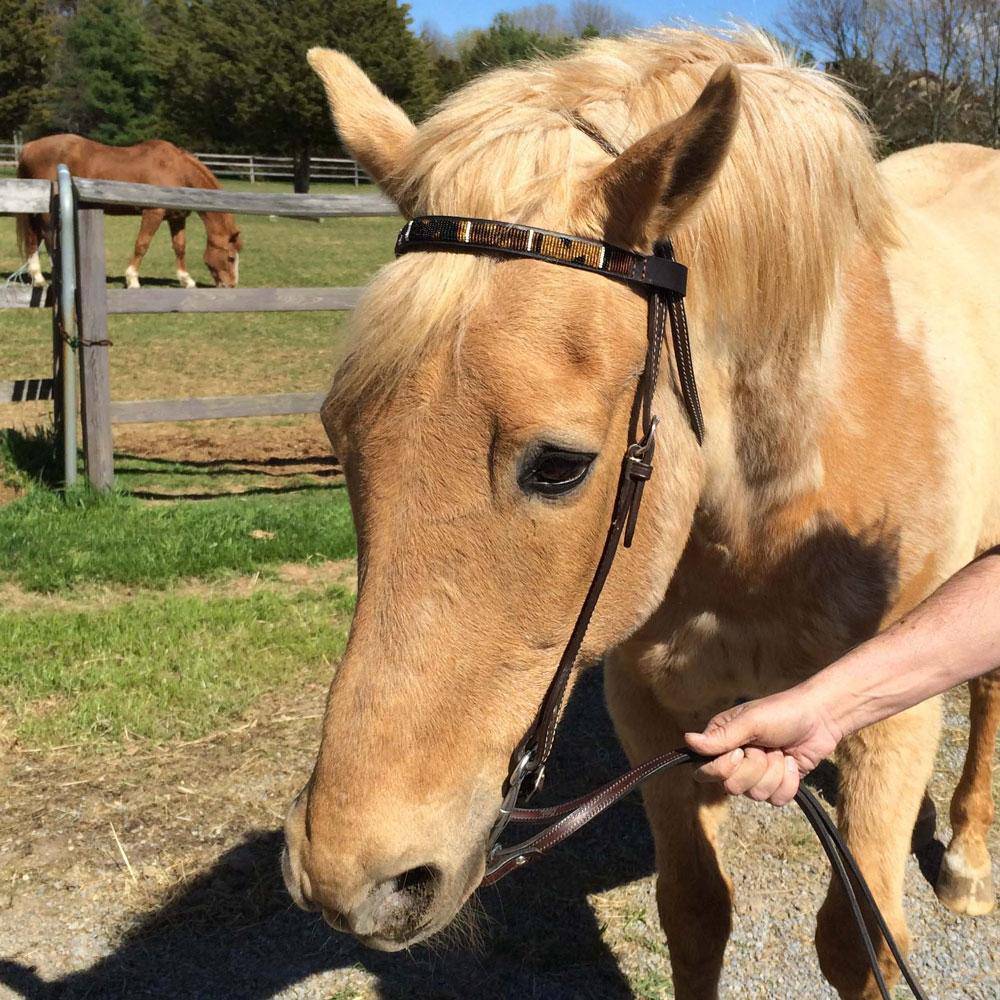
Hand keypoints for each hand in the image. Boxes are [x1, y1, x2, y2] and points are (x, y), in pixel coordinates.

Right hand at [684, 684, 843, 805]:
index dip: (723, 768)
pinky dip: (789, 782)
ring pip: (756, 795)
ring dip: (775, 772)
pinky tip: (793, 763)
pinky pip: (776, 800)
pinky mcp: (777, 784)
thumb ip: (721, 737)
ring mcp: (757, 774)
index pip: (706, 772)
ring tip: (782, 752)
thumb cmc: (782, 712)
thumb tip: (687, 740)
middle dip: (755, 769)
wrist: (820, 718)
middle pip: (732, 788)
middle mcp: (735, 760)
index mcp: (722, 741)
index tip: (741, 751)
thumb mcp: (751, 722)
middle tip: (766, 748)